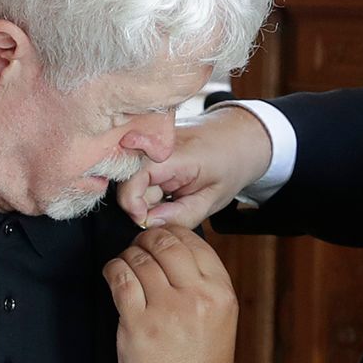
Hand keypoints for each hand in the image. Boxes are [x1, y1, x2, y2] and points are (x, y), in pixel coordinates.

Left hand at [102, 225, 238, 362]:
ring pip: (140, 259)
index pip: (194, 242)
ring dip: (129, 255)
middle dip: (147, 239)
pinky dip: (113, 269)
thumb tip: (173, 248)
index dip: (171, 233)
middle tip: (139, 246)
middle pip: (166, 244)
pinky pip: (120, 279)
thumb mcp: (219, 315)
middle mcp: (196, 296)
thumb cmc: (200, 361)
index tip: (160, 237)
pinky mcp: (138, 324)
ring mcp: (166, 309)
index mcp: (220, 292)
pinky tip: (114, 273)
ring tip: (127, 264)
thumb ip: (202, 282)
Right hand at [115, 105, 273, 229]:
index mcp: (173, 155)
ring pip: (129, 178)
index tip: (149, 220)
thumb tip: (149, 224)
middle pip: (126, 181)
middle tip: (170, 206)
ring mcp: (148, 140)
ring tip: (173, 192)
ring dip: (146, 194)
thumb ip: (181, 216)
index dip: (134, 207)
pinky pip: (135, 171)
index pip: (131, 182)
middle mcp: (154, 142)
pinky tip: (166, 185)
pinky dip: (147, 185)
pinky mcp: (145, 143)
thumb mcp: (212, 200)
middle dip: (143, 203)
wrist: (237, 137)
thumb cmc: (229, 166)